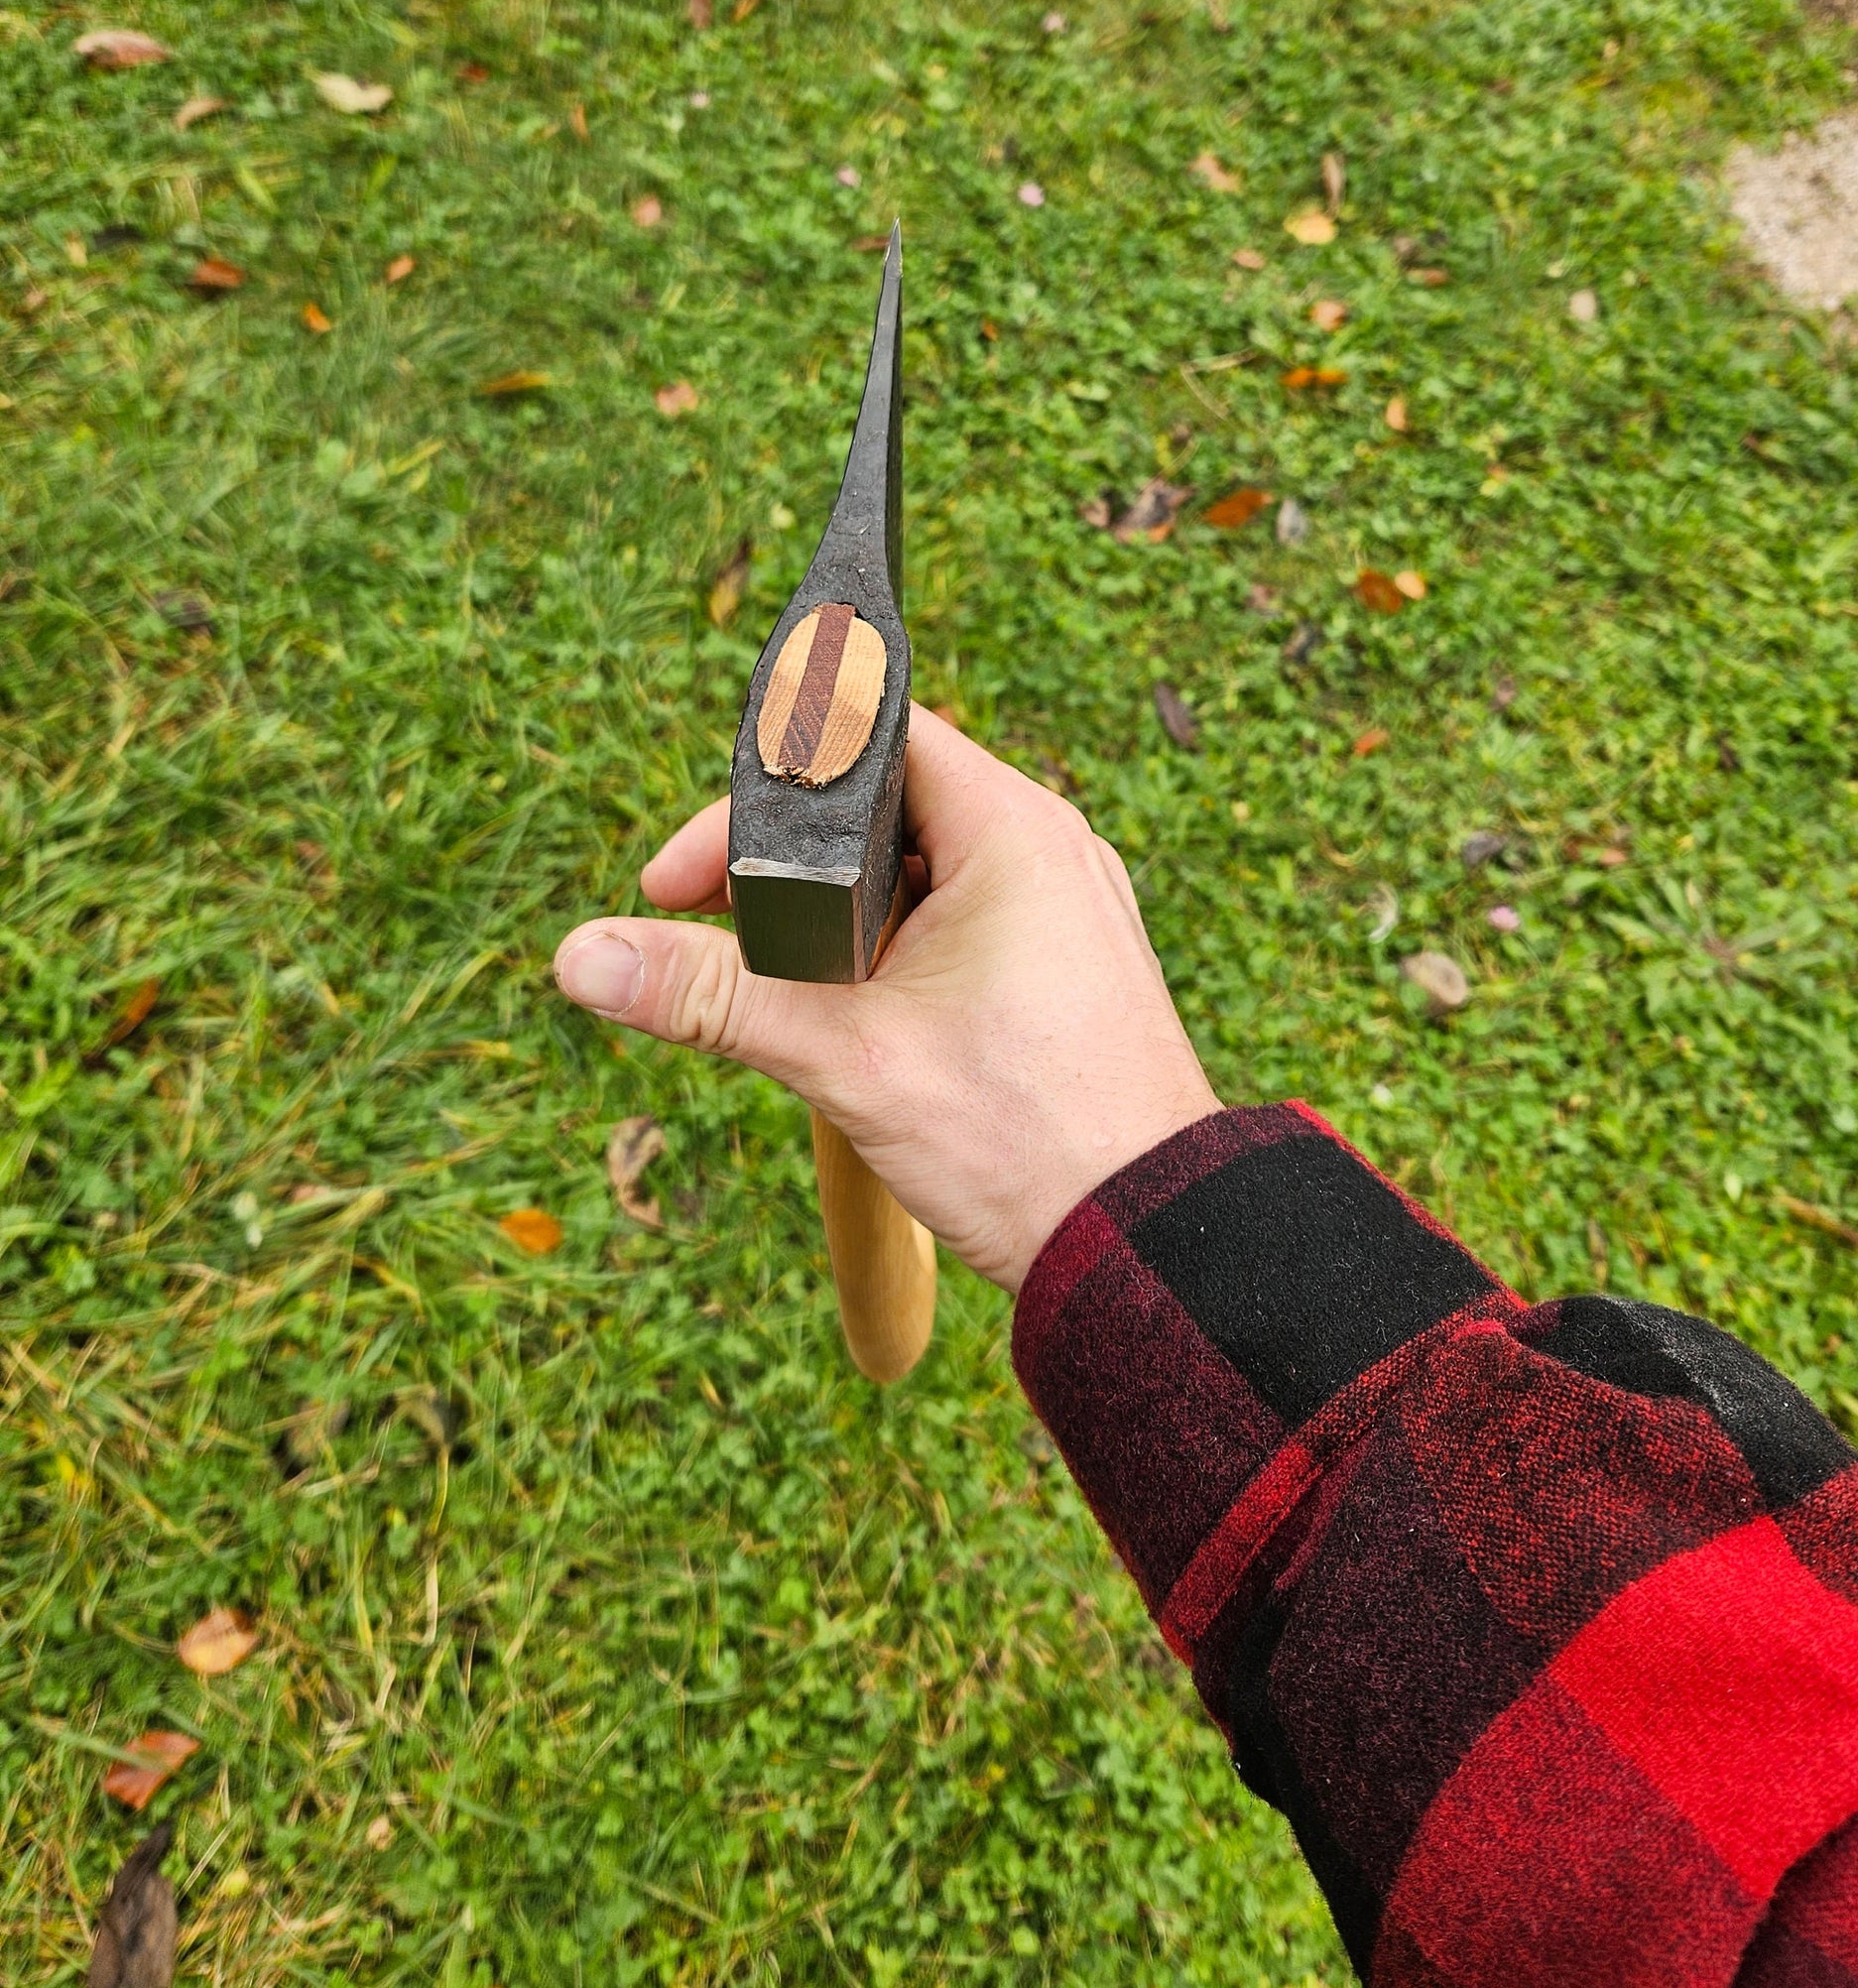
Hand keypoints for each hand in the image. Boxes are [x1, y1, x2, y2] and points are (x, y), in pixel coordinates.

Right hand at [553, 704, 1219, 1291]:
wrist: (1147, 1249)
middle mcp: (1048, 849)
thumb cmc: (1021, 1139)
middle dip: (780, 865)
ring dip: (831, 920)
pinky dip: (886, 953)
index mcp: (1011, 829)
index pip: (864, 738)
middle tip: (700, 931)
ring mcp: (1063, 909)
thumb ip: (708, 993)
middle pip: (880, 808)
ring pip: (913, 874)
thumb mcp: (843, 1054)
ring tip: (766, 988)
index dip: (757, 792)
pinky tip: (843, 1017)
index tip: (682, 874)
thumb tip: (580, 956)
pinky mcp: (1063, 969)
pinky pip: (955, 923)